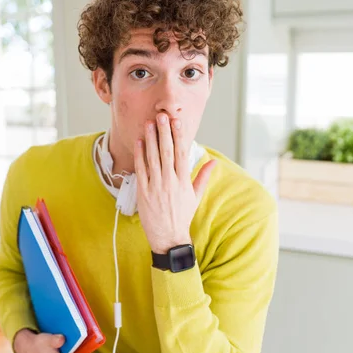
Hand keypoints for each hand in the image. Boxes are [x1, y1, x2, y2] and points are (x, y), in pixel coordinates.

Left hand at [134, 112, 215, 254]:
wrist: (168, 237)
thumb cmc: (182, 216)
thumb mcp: (195, 196)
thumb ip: (203, 177)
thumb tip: (213, 161)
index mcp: (184, 181)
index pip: (182, 153)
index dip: (179, 136)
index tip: (177, 122)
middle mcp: (170, 182)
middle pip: (167, 152)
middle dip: (164, 132)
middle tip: (161, 115)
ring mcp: (156, 187)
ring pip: (153, 158)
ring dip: (150, 139)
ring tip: (148, 124)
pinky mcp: (144, 192)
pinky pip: (141, 170)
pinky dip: (139, 155)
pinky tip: (138, 142)